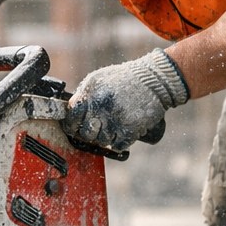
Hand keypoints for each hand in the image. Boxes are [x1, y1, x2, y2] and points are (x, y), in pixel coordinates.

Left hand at [62, 49, 189, 153]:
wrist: (154, 80)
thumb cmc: (124, 79)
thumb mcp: (98, 79)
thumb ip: (83, 94)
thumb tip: (70, 109)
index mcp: (91, 95)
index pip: (72, 117)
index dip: (72, 124)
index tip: (75, 126)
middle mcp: (101, 108)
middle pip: (86, 134)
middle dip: (90, 132)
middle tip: (97, 127)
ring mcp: (116, 120)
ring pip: (102, 141)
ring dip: (106, 136)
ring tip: (113, 125)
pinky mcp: (131, 130)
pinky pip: (117, 146)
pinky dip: (119, 142)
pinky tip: (122, 131)